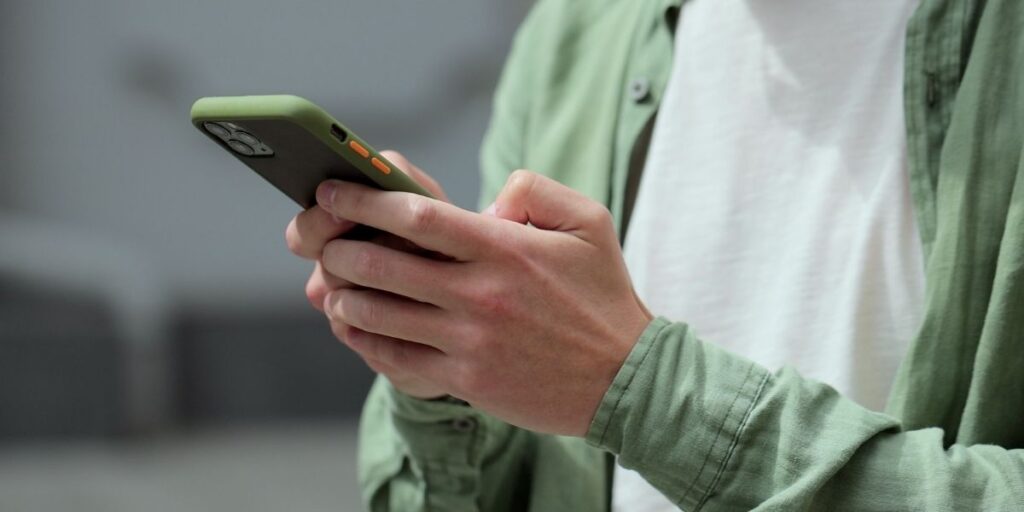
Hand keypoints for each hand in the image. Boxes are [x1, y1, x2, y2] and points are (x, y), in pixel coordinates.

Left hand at [316, 170, 652, 435]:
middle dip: (339, 247)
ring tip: (334, 283)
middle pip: (383, 263)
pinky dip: (364, 340)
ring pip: (380, 314)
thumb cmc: (602, 296)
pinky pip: (396, 358)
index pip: (417, 215)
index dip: (364, 200)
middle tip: (323, 240)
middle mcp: (480, 293)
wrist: (624, 378)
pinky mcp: (466, 378)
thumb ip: (535, 189)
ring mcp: (470, 340)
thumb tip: (486, 199)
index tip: (334, 189)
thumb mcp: (588, 222)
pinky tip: (356, 326)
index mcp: (504, 248)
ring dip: (345, 294)